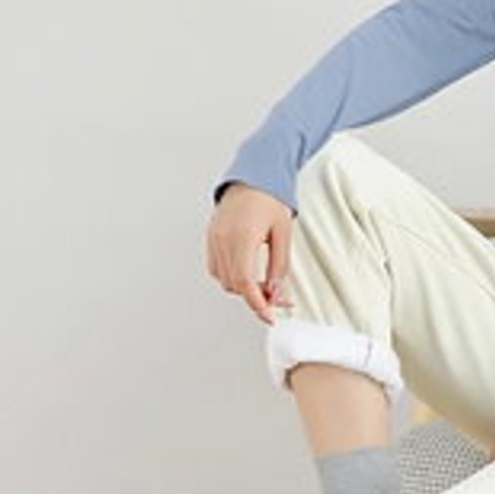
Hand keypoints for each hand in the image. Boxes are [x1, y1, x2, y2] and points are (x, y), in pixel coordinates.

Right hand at [206, 183, 293, 322]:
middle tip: (277, 297)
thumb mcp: (283, 234)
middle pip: (234, 285)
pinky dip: (232, 277)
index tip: (269, 317)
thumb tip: (276, 294)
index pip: (244, 282)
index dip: (257, 304)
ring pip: (225, 280)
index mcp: (242, 236)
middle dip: (256, 296)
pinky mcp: (211, 238)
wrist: (253, 176)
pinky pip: (217, 269)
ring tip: (264, 284)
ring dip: (244, 288)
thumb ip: (279, 267)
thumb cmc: (270, 199)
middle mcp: (223, 238)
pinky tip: (248, 273)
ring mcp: (214, 238)